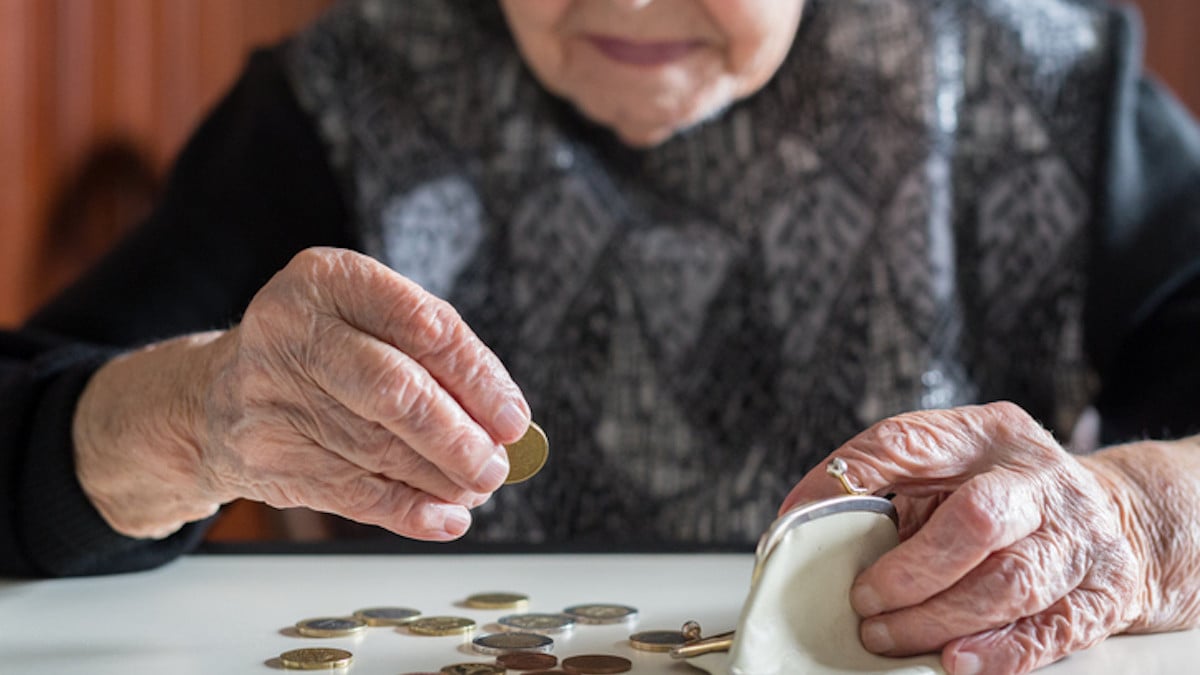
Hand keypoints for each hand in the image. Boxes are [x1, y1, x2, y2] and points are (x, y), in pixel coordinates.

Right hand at [75, 247, 529, 540]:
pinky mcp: (265, 455)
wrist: (215, 397)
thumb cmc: (322, 353)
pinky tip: (445, 518)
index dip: (478, 378)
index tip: (514, 419)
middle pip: (395, 391)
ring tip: (477, 488)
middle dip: (458, 437)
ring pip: (378, 448)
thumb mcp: (365, 321)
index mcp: (327, 279)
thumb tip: (503, 423)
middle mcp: (291, 330)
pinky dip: (408, 510)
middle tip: (497, 466)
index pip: (423, 326)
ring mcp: (270, 395)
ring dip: (441, 478)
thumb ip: (432, 356)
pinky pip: (352, 492)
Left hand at [778, 402, 1193, 674]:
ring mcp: (1077, 536)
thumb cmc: (1005, 493)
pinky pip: (1049, 629)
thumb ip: (886, 484)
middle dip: (911, 570)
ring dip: (938, 618)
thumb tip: (802, 520)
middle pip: (977, 519)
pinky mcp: (1100, 593)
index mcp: (985, 435)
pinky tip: (955, 660)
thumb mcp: (949, 466)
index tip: (801, 518)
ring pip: (1011, 582)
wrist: (1116, 518)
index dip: (849, 478)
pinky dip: (999, 652)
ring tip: (888, 636)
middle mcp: (1037, 479)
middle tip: (864, 599)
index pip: (908, 442)